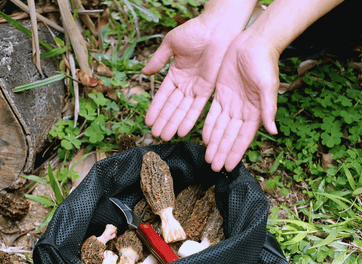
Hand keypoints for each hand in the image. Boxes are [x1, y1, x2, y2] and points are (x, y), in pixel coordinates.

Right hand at [142, 17, 235, 140]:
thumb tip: (144, 72)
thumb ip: (158, 60)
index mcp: (175, 74)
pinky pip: (198, 108)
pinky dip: (190, 119)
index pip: (162, 96)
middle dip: (163, 121)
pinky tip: (182, 131)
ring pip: (182, 110)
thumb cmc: (195, 30)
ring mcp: (197, 88)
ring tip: (165, 137)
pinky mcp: (208, 90)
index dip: (155, 109)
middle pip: (172, 107)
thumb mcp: (171, 44)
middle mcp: (185, 84)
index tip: (148, 122)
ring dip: (174, 124)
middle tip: (156, 135)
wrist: (217, 27)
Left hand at [203, 34, 279, 171]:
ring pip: (220, 129)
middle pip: (230, 137)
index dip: (235, 152)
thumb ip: (268, 110)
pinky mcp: (221, 95)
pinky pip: (213, 115)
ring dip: (214, 144)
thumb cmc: (265, 63)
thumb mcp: (268, 86)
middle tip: (213, 167)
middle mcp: (242, 112)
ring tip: (208, 158)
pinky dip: (209, 127)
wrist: (253, 42)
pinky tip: (204, 138)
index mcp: (255, 113)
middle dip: (222, 152)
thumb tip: (274, 131)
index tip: (228, 166)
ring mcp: (231, 104)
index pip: (243, 138)